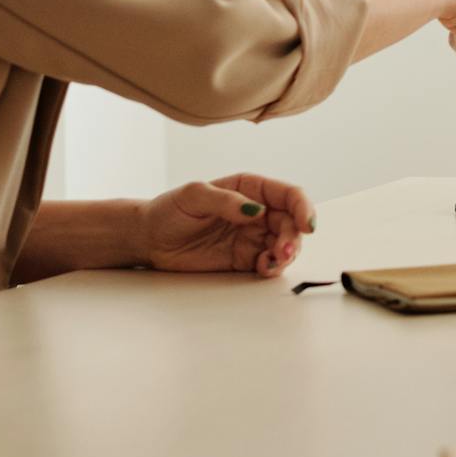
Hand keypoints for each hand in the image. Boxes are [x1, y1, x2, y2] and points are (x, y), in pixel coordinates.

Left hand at [133, 173, 315, 278]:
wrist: (149, 239)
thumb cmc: (169, 210)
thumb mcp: (194, 196)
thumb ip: (226, 201)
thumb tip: (256, 210)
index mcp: (249, 188)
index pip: (288, 195)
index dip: (303, 208)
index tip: (306, 225)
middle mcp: (257, 211)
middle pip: (291, 223)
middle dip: (293, 238)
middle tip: (282, 252)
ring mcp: (252, 236)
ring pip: (285, 244)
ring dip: (287, 254)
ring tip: (272, 262)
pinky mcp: (244, 258)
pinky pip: (269, 263)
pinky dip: (273, 267)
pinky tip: (263, 268)